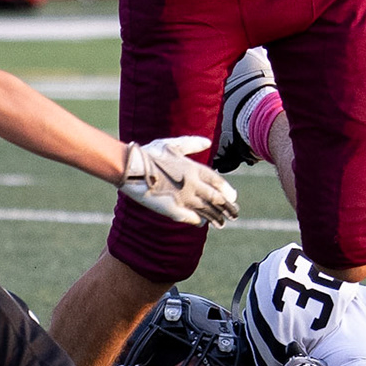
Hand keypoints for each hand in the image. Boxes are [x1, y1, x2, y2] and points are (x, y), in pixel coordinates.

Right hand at [120, 137, 238, 226]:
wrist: (131, 168)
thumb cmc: (150, 154)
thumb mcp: (172, 145)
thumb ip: (192, 143)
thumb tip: (208, 142)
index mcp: (194, 168)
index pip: (218, 181)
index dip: (227, 191)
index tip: (233, 197)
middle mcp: (193, 184)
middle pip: (216, 199)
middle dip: (227, 208)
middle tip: (234, 214)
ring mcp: (184, 198)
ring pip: (206, 211)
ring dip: (216, 217)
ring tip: (221, 223)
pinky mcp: (173, 210)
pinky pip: (191, 218)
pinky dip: (199, 221)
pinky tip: (201, 223)